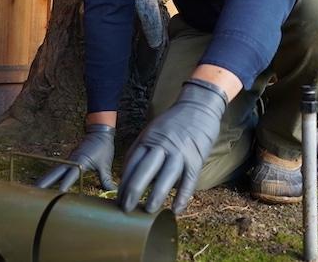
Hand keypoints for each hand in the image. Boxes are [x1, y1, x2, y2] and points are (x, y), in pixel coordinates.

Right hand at [35, 124, 116, 191]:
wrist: (99, 131)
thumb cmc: (103, 147)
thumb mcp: (105, 164)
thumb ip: (106, 178)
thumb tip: (112, 191)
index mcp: (79, 162)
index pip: (69, 177)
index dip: (63, 186)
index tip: (57, 195)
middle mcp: (70, 161)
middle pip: (54, 173)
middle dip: (44, 182)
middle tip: (32, 191)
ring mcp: (68, 160)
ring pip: (53, 171)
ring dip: (44, 179)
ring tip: (33, 189)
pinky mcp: (68, 160)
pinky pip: (57, 169)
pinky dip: (50, 176)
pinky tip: (45, 183)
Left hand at [118, 79, 227, 213]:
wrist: (199, 105)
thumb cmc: (173, 121)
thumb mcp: (152, 130)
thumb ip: (142, 150)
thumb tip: (130, 174)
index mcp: (149, 139)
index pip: (132, 163)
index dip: (124, 182)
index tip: (118, 197)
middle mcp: (163, 146)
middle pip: (145, 171)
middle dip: (133, 192)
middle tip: (125, 209)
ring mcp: (180, 153)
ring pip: (165, 178)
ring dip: (155, 196)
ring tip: (148, 211)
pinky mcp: (196, 159)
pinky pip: (188, 181)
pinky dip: (182, 196)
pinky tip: (175, 209)